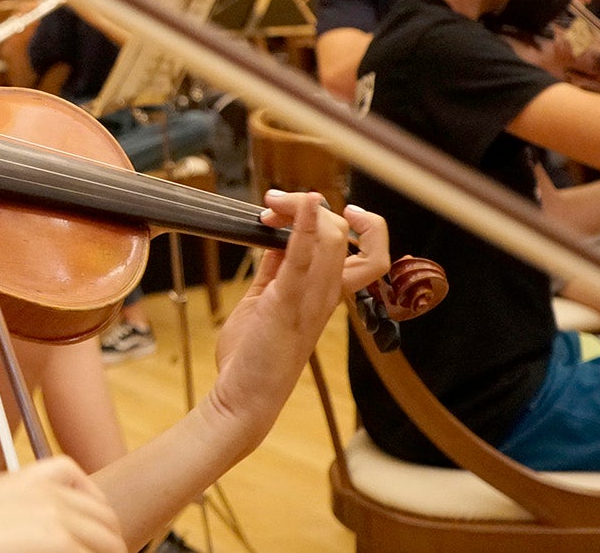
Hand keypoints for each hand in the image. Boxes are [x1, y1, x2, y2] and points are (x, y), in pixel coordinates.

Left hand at [211, 192, 388, 423]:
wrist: (244, 397)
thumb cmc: (253, 356)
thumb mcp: (265, 299)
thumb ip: (275, 269)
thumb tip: (276, 235)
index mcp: (324, 293)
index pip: (355, 247)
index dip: (338, 219)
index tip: (302, 207)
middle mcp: (325, 294)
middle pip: (343, 234)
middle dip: (309, 205)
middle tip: (273, 202)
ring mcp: (311, 300)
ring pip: (333, 240)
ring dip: (302, 210)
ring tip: (271, 206)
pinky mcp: (287, 304)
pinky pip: (303, 259)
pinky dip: (304, 227)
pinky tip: (301, 205)